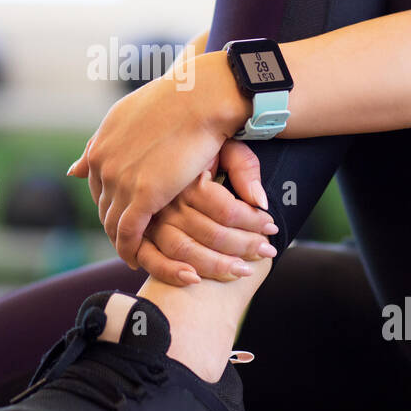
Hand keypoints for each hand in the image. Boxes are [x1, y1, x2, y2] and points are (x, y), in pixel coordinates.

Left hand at [68, 50, 250, 266]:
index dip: (109, 201)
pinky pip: (129, 234)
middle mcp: (103, 162)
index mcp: (101, 143)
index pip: (96, 184)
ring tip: (133, 254)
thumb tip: (73, 171)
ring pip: (112, 223)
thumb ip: (104, 144)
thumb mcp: (129, 116)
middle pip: (103, 205)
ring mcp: (119, 180)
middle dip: (113, 224)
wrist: (202, 97)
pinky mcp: (142, 196)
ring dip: (121, 242)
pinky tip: (136, 260)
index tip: (123, 213)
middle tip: (128, 240)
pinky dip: (130, 250)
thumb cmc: (181, 101)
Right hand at [136, 140, 278, 285]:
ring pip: (183, 249)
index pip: (226, 210)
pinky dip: (169, 271)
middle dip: (243, 246)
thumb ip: (244, 167)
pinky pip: (150, 258)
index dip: (253, 222)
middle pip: (209, 233)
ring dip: (215, 265)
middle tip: (267, 251)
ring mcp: (150, 217)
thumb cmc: (198, 142)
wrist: (163, 132)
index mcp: (188, 178)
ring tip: (243, 270)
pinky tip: (193, 279)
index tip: (272, 227)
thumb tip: (260, 201)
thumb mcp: (226, 144)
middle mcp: (167, 198)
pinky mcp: (138, 232)